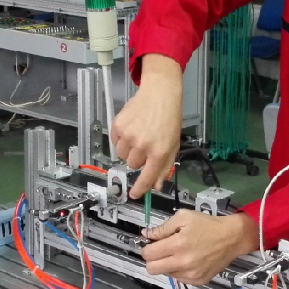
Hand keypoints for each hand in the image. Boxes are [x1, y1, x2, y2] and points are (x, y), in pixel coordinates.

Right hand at [112, 54, 183, 197]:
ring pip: (122, 155)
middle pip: (132, 165)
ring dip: (128, 149)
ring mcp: (129, 135)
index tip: (134, 195)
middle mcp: (143, 145)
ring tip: (138, 135)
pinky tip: (131, 128)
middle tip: (145, 145)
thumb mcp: (173, 145)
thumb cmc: (168, 119)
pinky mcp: (118, 126)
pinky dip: (121, 139)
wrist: (160, 94)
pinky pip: (115, 142)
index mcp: (159, 152)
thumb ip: (164, 167)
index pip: (147, 177)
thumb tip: (156, 186)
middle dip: (138, 159)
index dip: (140, 189)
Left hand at [141, 211, 258, 284]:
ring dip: (166, 265)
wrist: (232, 238)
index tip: (151, 244)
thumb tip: (146, 234)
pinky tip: (188, 260)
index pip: (148, 254)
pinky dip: (179, 270)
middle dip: (152, 259)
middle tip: (160, 251)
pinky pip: (179, 279)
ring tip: (178, 254)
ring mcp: (191, 274)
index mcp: (177, 245)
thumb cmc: (207, 224)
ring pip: (165, 274)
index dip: (146, 248)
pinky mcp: (198, 281)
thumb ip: (162, 228)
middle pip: (152, 269)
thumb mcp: (183, 217)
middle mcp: (182, 263)